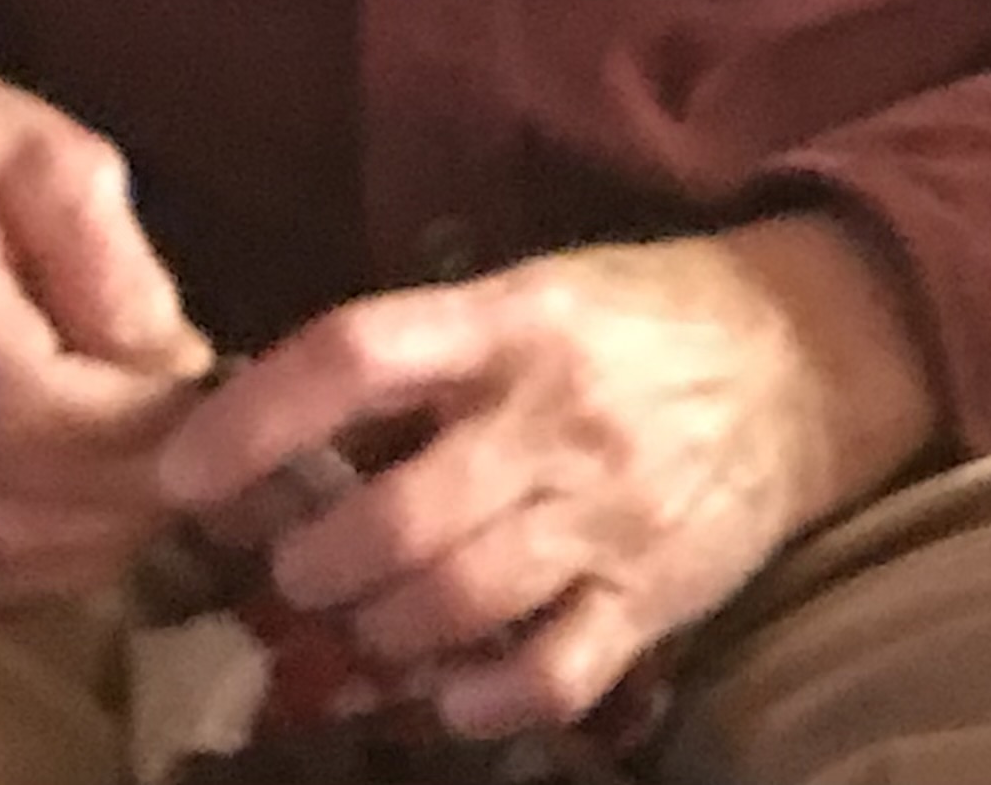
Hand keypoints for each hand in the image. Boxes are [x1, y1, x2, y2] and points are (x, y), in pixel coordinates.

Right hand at [0, 10, 211, 600]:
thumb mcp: (49, 148)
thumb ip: (110, 260)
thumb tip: (177, 373)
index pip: (33, 410)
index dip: (138, 436)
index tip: (223, 412)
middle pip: (18, 502)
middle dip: (137, 493)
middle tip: (221, 451)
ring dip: (105, 535)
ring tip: (175, 471)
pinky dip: (56, 552)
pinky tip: (110, 498)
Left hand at [153, 214, 938, 739]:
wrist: (807, 355)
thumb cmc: (638, 316)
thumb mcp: (531, 292)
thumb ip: (426, 357)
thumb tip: (280, 417)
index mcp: (511, 318)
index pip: (357, 355)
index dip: (255, 416)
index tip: (182, 469)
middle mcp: (552, 415)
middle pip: (396, 516)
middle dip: (313, 562)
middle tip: (291, 567)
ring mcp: (608, 515)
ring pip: (455, 602)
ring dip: (379, 629)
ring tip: (360, 620)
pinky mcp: (655, 596)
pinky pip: (551, 674)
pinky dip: (482, 698)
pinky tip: (447, 691)